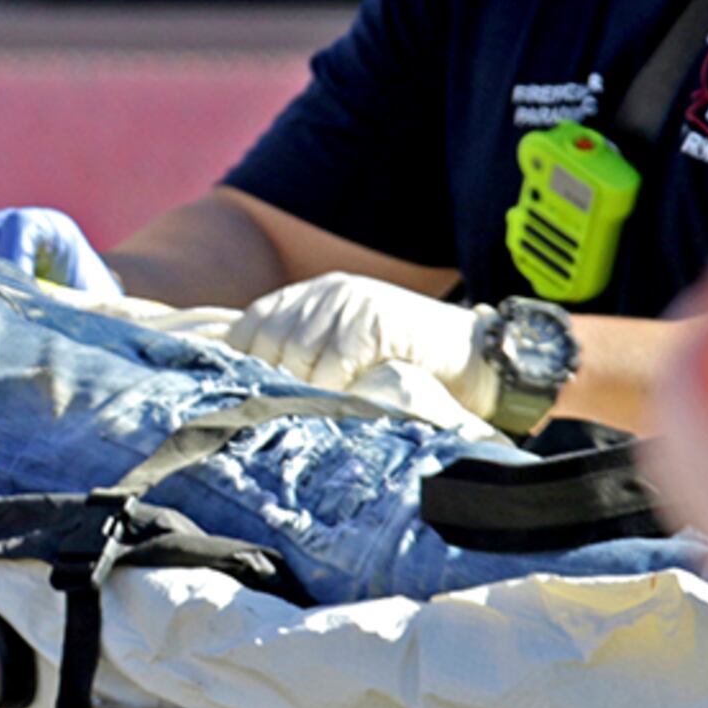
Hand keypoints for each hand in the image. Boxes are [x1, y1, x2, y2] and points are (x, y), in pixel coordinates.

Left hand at [234, 272, 489, 406]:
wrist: (470, 354)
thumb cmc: (401, 360)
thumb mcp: (342, 348)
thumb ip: (301, 356)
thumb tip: (249, 390)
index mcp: (309, 295)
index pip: (251, 323)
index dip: (239, 360)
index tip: (238, 394)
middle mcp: (324, 293)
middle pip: (270, 340)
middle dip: (269, 381)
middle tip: (274, 413)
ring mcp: (351, 303)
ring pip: (298, 354)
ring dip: (300, 390)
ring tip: (309, 412)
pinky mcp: (376, 321)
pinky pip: (334, 364)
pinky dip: (332, 389)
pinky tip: (340, 403)